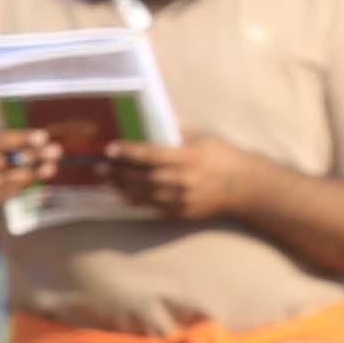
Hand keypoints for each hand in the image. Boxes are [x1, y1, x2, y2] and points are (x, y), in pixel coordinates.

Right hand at [0, 125, 59, 215]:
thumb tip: (31, 143)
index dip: (18, 138)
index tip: (42, 136)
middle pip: (4, 161)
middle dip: (32, 155)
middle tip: (56, 150)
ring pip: (6, 180)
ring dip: (32, 173)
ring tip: (51, 166)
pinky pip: (1, 194)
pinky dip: (20, 185)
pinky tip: (35, 177)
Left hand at [90, 135, 277, 224]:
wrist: (244, 187)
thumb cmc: (223, 156)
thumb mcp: (202, 138)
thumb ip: (176, 135)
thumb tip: (150, 130)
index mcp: (187, 157)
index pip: (150, 154)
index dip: (128, 152)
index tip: (110, 148)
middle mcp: (181, 179)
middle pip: (141, 176)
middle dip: (118, 171)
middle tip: (99, 167)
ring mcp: (180, 199)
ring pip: (143, 194)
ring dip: (122, 187)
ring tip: (108, 180)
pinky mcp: (180, 212)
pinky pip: (152, 207)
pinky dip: (136, 200)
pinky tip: (124, 194)